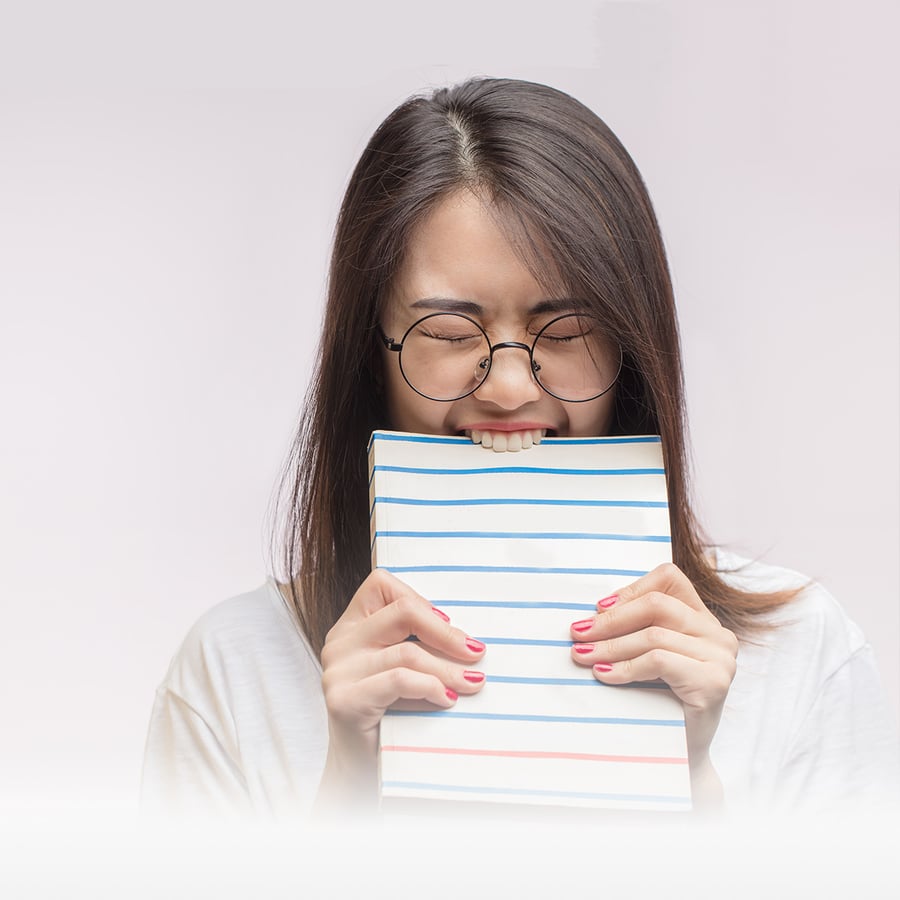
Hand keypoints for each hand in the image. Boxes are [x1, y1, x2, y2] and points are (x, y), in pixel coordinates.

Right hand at [316, 568, 486, 813]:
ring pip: (408, 651)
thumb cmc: (389, 718)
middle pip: (402, 612)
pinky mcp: (344, 699)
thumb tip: (469, 637)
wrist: (359, 775)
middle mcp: (339, 642)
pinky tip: (446, 699)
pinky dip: (431, 686)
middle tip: (476, 652)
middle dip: (447, 633)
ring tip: (472, 683)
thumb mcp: (401, 671)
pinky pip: (399, 680)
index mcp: (351, 626)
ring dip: (448, 668)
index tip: (449, 625)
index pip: (381, 583)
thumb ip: (418, 645)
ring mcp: (338, 670)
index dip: (420, 599)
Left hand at [568, 562, 737, 807]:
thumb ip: (634, 629)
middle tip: (577, 633)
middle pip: (657, 605)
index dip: (630, 589)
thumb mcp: (647, 657)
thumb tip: (588, 614)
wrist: (679, 757)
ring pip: (653, 634)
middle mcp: (718, 634)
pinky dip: (625, 667)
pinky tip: (604, 675)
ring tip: (582, 656)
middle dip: (611, 620)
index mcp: (703, 620)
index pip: (669, 579)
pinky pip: (659, 660)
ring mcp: (720, 658)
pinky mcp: (713, 682)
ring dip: (611, 645)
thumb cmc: (657, 704)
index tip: (597, 608)